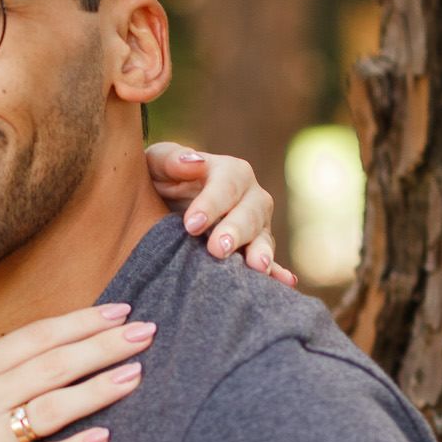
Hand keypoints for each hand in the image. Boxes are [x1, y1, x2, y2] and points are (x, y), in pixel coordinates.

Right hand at [0, 302, 153, 441]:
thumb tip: (31, 352)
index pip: (34, 338)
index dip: (80, 323)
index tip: (120, 313)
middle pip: (52, 364)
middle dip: (103, 345)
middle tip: (147, 332)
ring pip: (52, 407)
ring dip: (98, 389)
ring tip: (136, 374)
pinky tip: (104, 439)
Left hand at [144, 141, 296, 284]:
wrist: (160, 209)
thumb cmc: (158, 181)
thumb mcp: (155, 164)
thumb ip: (169, 160)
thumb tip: (193, 161)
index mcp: (228, 172)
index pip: (226, 184)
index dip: (211, 204)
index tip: (191, 224)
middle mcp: (249, 197)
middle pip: (250, 212)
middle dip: (235, 230)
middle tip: (218, 249)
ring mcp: (256, 226)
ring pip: (262, 237)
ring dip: (260, 252)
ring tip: (256, 267)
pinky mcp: (254, 251)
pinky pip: (269, 262)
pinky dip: (277, 272)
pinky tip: (285, 282)